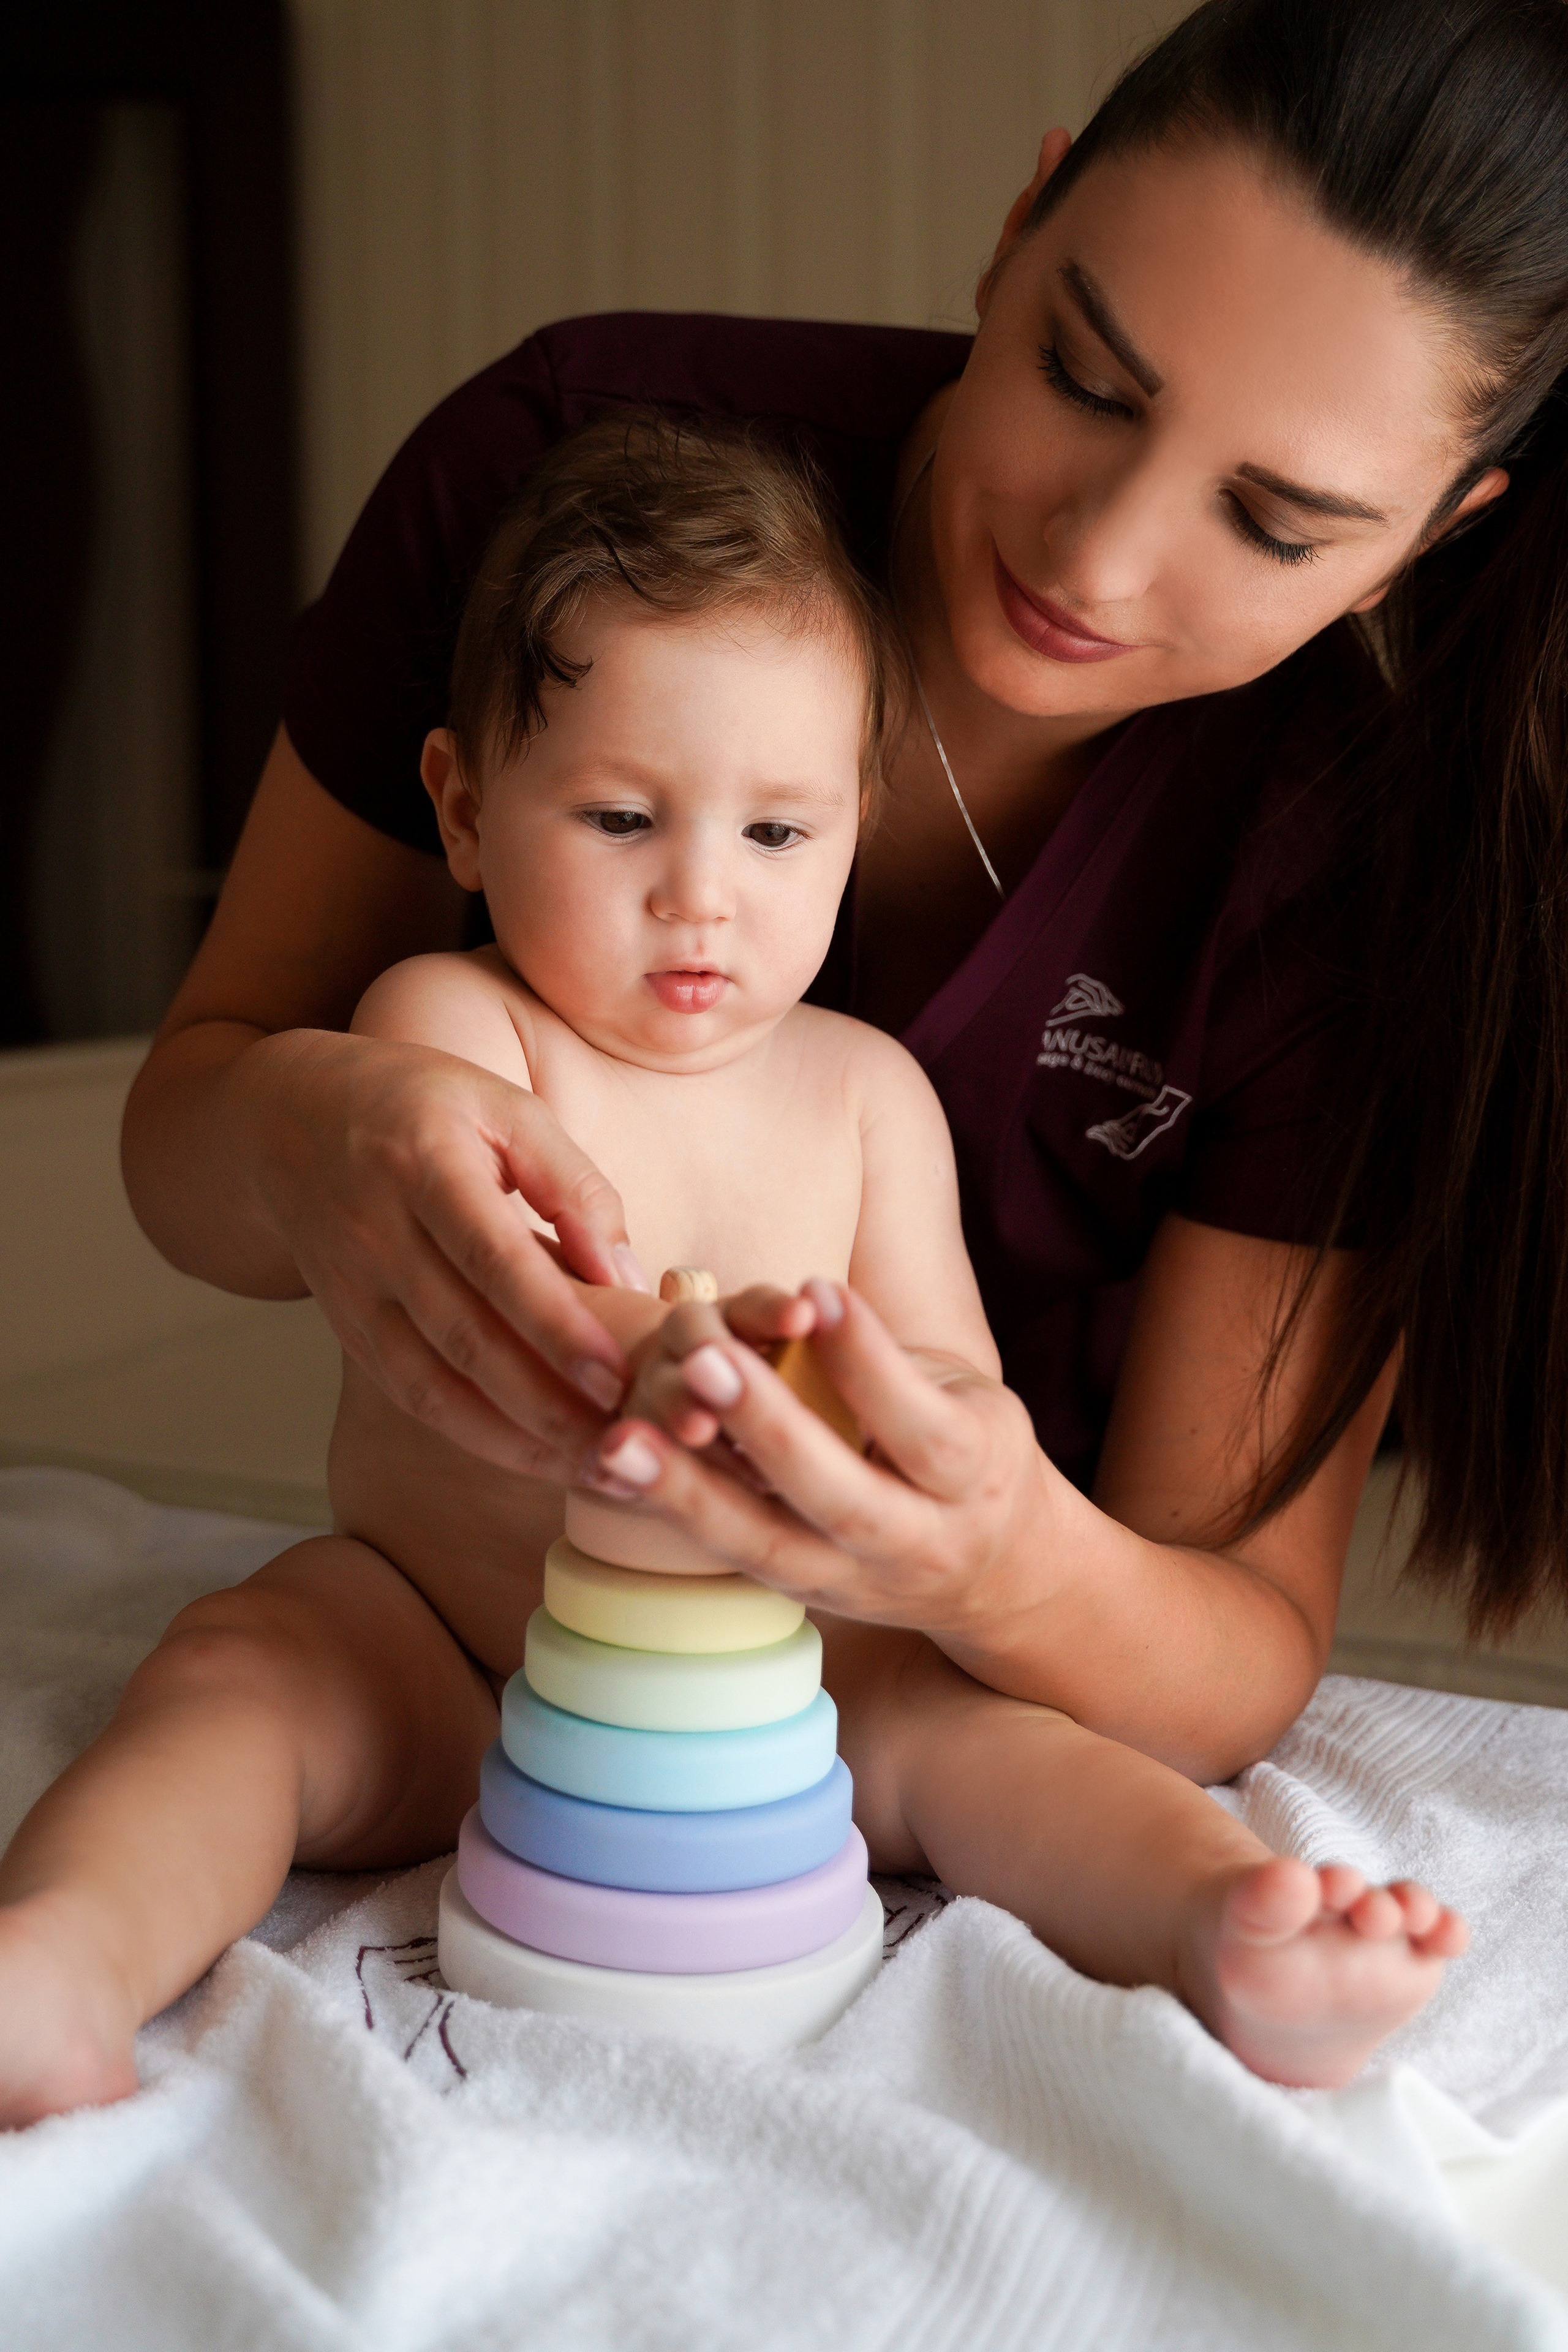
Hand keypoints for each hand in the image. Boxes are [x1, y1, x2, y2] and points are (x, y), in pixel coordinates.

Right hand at [247, 1030, 648, 1479]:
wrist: (287, 1121)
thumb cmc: (421, 1105)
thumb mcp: (502, 1107)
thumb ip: (571, 1183)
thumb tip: (626, 1274)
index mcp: (423, 1163)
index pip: (493, 1257)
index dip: (554, 1321)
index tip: (616, 1373)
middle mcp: (376, 1233)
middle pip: (464, 1335)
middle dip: (548, 1402)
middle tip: (627, 1444)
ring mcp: (353, 1290)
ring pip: (434, 1382)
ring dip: (518, 1438)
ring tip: (597, 1467)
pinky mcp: (348, 1330)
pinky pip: (413, 1395)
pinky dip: (478, 1434)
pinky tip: (539, 1457)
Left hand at [595, 1279, 1055, 1683]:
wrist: (997, 1572)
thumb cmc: (967, 1445)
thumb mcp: (961, 1395)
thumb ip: (892, 1364)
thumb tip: (800, 1306)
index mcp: (973, 1477)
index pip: (922, 1426)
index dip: (869, 1361)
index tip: (815, 1288)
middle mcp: (919, 1544)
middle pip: (841, 1500)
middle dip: (770, 1430)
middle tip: (703, 1358)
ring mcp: (855, 1582)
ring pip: (769, 1548)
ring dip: (689, 1494)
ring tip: (622, 1439)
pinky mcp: (803, 1595)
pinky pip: (734, 1556)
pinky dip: (677, 1512)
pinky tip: (619, 1469)